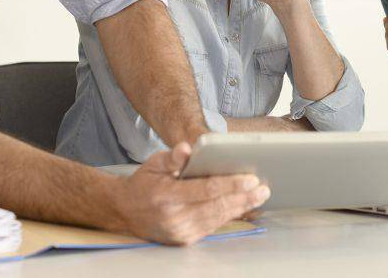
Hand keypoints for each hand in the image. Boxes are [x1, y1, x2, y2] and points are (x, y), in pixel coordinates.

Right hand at [110, 142, 269, 245]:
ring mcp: (180, 232)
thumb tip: (188, 148)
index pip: (206, 190)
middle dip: (243, 197)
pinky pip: (211, 225)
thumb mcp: (154, 163)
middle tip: (263, 188)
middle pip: (216, 206)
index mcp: (167, 196)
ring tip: (259, 196)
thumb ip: (172, 157)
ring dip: (240, 207)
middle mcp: (174, 218)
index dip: (230, 184)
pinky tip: (242, 206)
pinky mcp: (184, 240)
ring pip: (217, 218)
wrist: (124, 212)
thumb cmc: (143, 183)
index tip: (250, 178)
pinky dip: (228, 215)